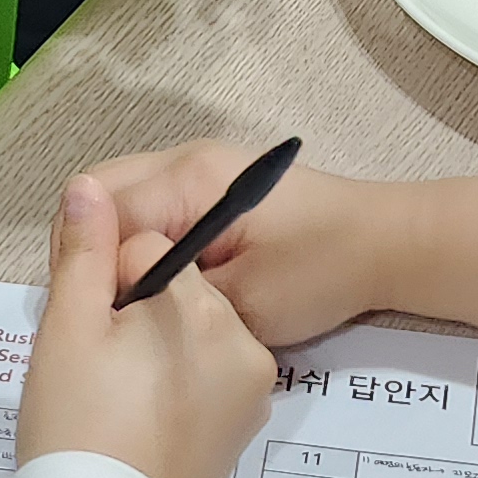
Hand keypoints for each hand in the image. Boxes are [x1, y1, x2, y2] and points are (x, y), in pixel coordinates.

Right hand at [16, 172, 278, 477]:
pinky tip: (139, 413)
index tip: (80, 325)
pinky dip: (174, 379)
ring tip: (113, 390)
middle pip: (175, 284)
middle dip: (132, 307)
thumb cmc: (80, 426)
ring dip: (153, 342)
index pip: (143, 246)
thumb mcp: (70, 330)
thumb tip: (85, 186)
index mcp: (199, 302)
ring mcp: (251, 381)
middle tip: (93, 362)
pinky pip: (207, 371)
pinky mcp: (245, 419)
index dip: (102, 277)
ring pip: (191, 329)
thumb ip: (83, 252)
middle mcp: (240, 334)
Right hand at [80, 138, 395, 348]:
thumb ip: (169, 296)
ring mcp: (199, 169)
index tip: (102, 317)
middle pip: (101, 194)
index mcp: (188, 180)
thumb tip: (113, 300)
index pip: (100, 213)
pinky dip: (145, 243)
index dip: (89, 267)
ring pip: (125, 200)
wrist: (387, 244)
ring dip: (119, 247)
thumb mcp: (240, 302)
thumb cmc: (321, 271)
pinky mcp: (214, 187)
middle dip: (94, 252)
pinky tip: (161, 287)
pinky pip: (154, 207)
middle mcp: (185, 160)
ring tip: (132, 303)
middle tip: (107, 311)